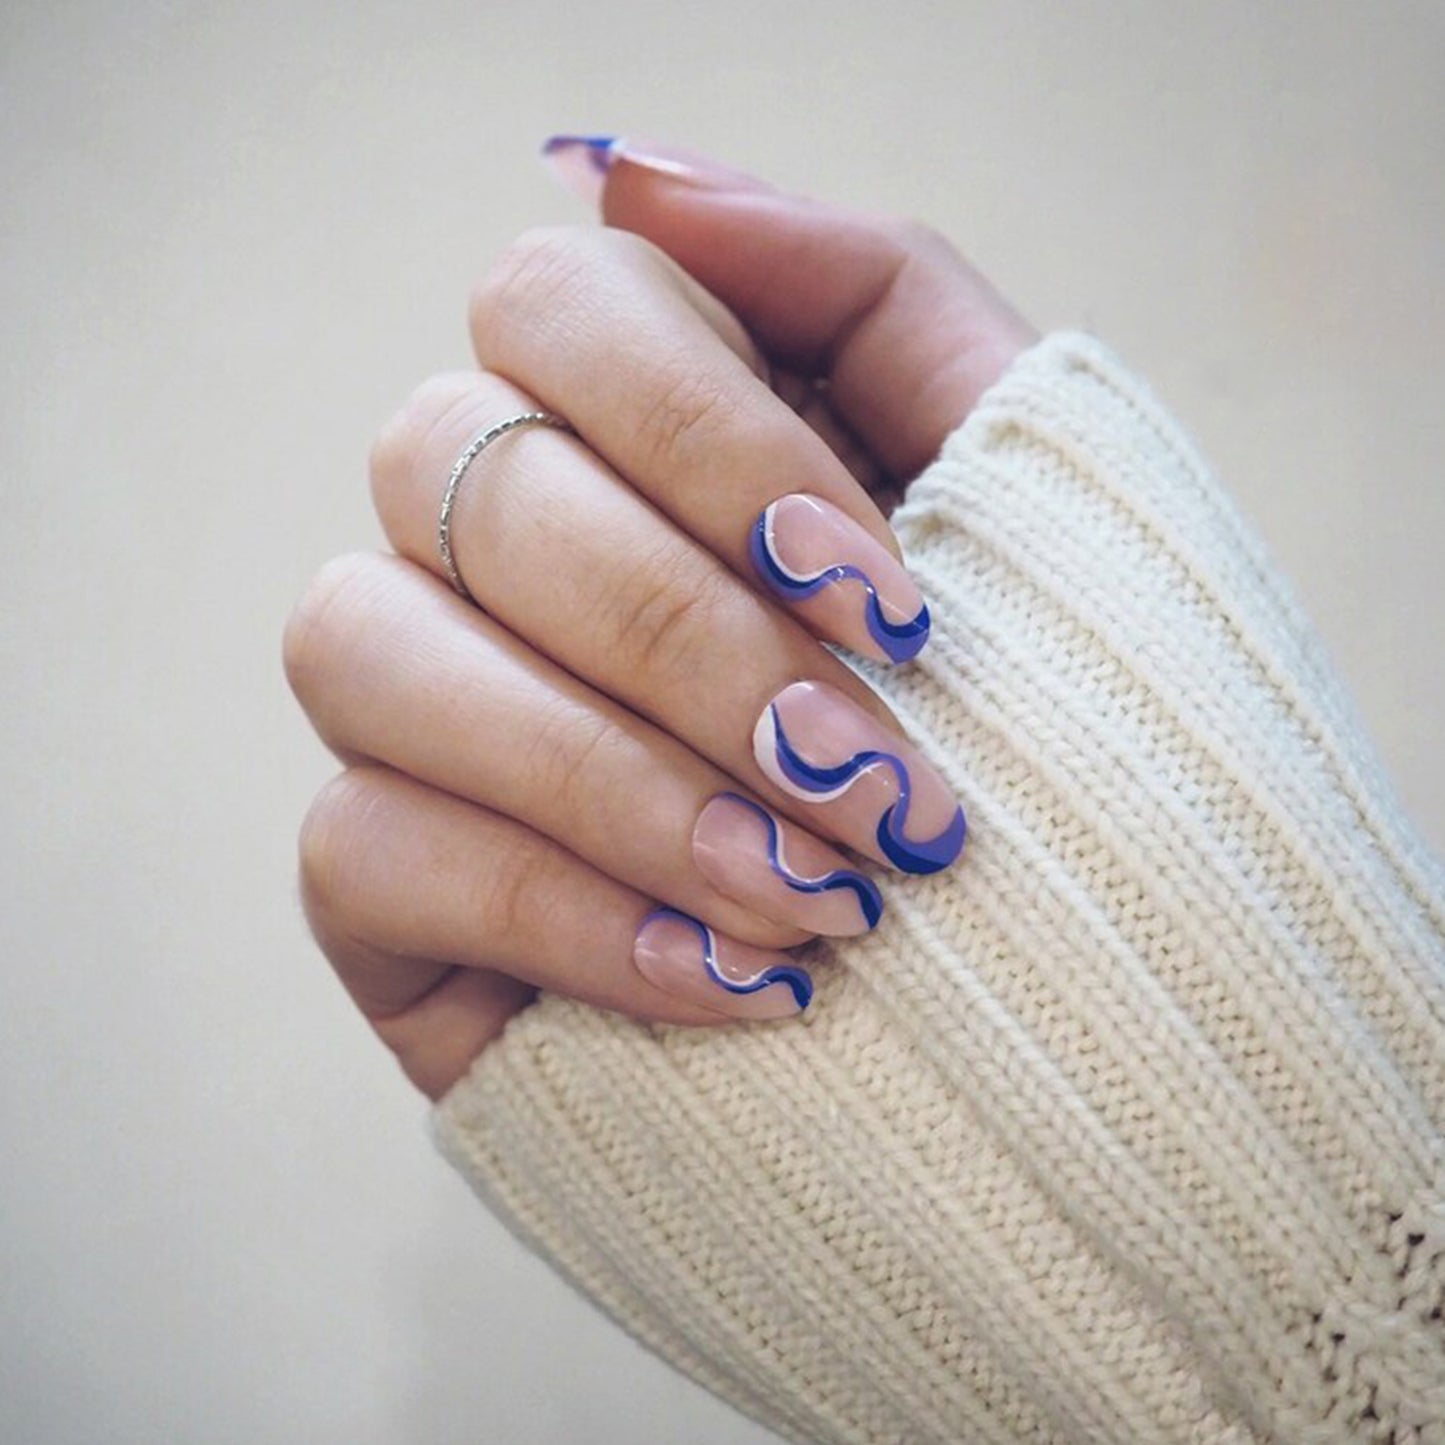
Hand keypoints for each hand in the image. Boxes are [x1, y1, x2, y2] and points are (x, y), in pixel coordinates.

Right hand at [283, 139, 1036, 1098]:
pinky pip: (360, 846)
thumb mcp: (1012, 478)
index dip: (706, 433)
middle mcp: (490, 540)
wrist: (1050, 995)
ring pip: (360, 640)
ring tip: (819, 897)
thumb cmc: (1040, 729)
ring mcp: (418, 708)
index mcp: (630, 425)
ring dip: (613, 777)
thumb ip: (857, 285)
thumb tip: (623, 167)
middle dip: (688, 640)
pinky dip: (566, 914)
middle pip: (455, 469)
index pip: (553, 305)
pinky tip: (737, 988)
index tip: (895, 604)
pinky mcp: (384, 884)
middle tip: (880, 786)